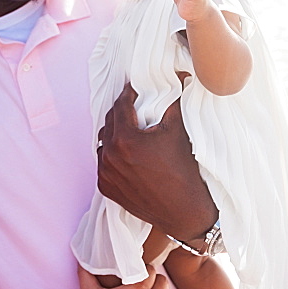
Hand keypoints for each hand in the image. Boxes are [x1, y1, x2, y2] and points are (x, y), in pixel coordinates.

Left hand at [96, 83, 217, 241]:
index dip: (128, 93)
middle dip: (121, 111)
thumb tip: (180, 77)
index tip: (134, 88)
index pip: (121, 106)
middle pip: (110, 122)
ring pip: (103, 143)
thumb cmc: (184, 169)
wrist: (184, 211)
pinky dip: (111, 154)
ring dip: (114, 133)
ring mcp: (105, 173)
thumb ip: (174, 101)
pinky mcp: (105, 187)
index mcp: (125, 139)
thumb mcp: (178, 130)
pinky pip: (103, 163)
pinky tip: (124, 152)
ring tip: (128, 129)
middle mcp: (110, 156)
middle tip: (133, 105)